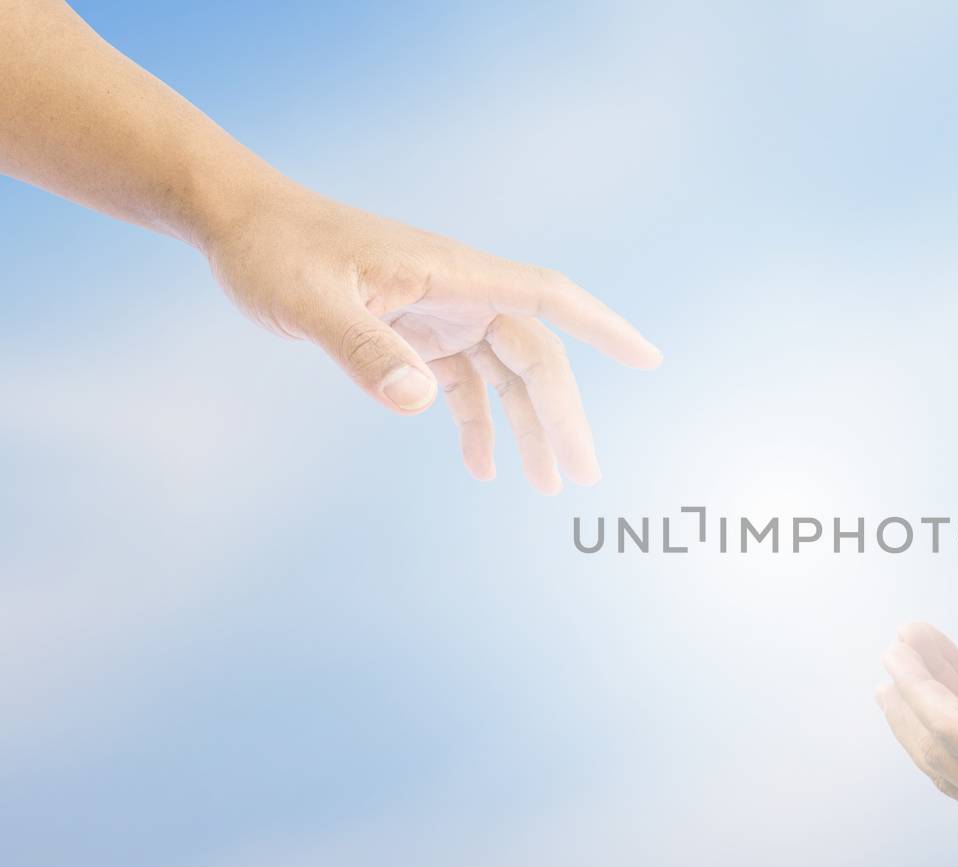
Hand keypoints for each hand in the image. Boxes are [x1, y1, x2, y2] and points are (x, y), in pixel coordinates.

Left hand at [202, 182, 660, 490]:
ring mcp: (442, 312)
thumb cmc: (275, 251)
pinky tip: (480, 467)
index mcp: (452, 274)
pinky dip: (477, 423)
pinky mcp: (418, 331)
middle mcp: (460, 291)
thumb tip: (420, 403)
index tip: (648, 359)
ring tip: (546, 485)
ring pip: (506, 374)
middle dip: (562, 415)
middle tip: (582, 478)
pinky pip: (465, 382)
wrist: (241, 223)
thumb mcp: (309, 303)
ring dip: (528, 427)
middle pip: (534, 354)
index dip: (602, 328)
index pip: (547, 297)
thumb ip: (363, 350)